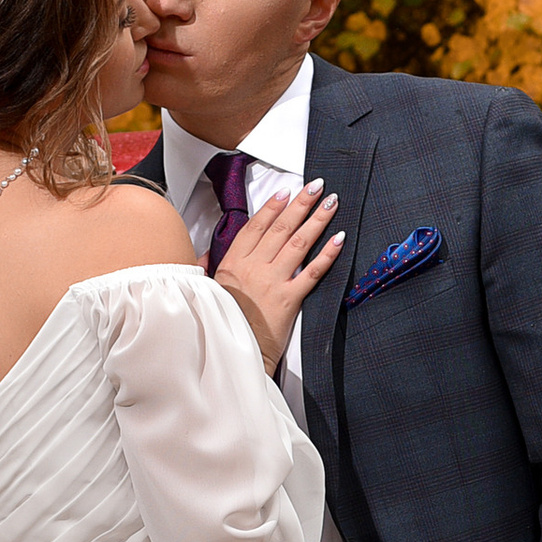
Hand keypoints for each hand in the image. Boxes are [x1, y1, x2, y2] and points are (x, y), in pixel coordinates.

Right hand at [216, 181, 344, 372]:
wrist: (234, 355)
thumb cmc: (223, 326)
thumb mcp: (207, 293)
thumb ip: (207, 270)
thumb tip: (203, 256)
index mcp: (232, 264)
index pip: (256, 227)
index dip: (272, 208)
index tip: (285, 192)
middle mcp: (253, 268)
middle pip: (281, 228)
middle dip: (301, 204)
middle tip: (316, 186)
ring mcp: (272, 282)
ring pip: (298, 243)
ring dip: (317, 220)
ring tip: (331, 203)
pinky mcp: (288, 299)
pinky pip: (312, 272)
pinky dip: (327, 254)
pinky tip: (338, 238)